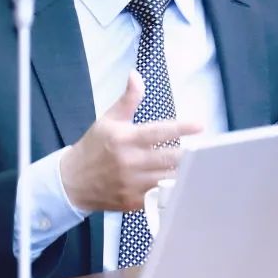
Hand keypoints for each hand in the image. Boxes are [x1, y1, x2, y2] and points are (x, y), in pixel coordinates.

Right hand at [60, 71, 202, 212]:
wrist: (71, 181)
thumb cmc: (92, 148)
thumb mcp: (108, 120)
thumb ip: (128, 99)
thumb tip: (136, 76)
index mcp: (125, 139)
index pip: (159, 132)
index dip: (182, 128)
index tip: (200, 125)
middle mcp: (129, 162)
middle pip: (169, 157)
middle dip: (189, 154)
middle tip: (205, 150)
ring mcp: (131, 184)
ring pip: (167, 179)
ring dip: (182, 172)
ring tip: (196, 166)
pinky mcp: (133, 202)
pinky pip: (159, 196)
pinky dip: (170, 190)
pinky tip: (180, 184)